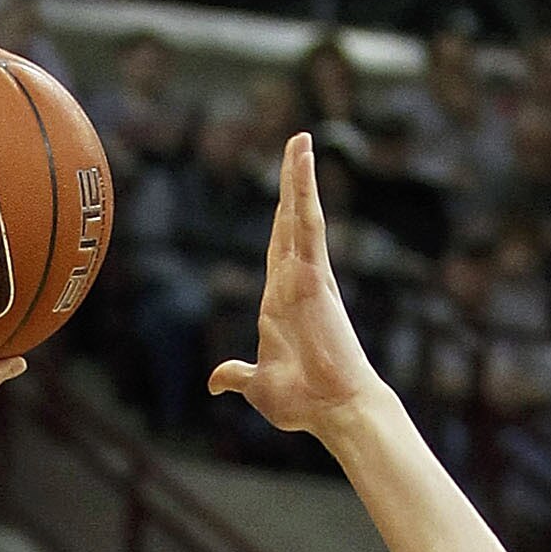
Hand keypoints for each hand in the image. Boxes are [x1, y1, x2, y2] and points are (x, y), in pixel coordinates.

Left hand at [210, 135, 379, 439]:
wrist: (334, 411)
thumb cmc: (303, 401)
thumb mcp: (258, 385)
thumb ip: (237, 373)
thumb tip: (216, 380)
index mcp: (279, 302)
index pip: (277, 249)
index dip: (279, 218)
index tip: (282, 192)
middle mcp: (294, 283)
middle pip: (290, 222)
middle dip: (291, 184)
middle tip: (296, 145)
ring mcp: (306, 277)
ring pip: (300, 215)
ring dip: (299, 176)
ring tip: (301, 140)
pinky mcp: (316, 276)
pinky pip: (310, 225)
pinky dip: (306, 192)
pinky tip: (304, 160)